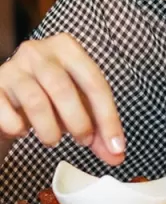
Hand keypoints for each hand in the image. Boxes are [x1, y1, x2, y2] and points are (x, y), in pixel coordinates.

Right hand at [0, 34, 124, 164]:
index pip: (95, 83)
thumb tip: (116, 154)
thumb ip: (98, 128)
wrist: (8, 94)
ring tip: (53, 140)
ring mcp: (13, 67)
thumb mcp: (79, 105)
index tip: (115, 146)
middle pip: (64, 89)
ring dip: (50, 129)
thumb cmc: (50, 96)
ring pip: (36, 101)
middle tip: (83, 141)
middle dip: (79, 122)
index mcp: (68, 48)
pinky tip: (23, 131)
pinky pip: (5, 110)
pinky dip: (18, 127)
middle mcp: (40, 51)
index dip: (108, 117)